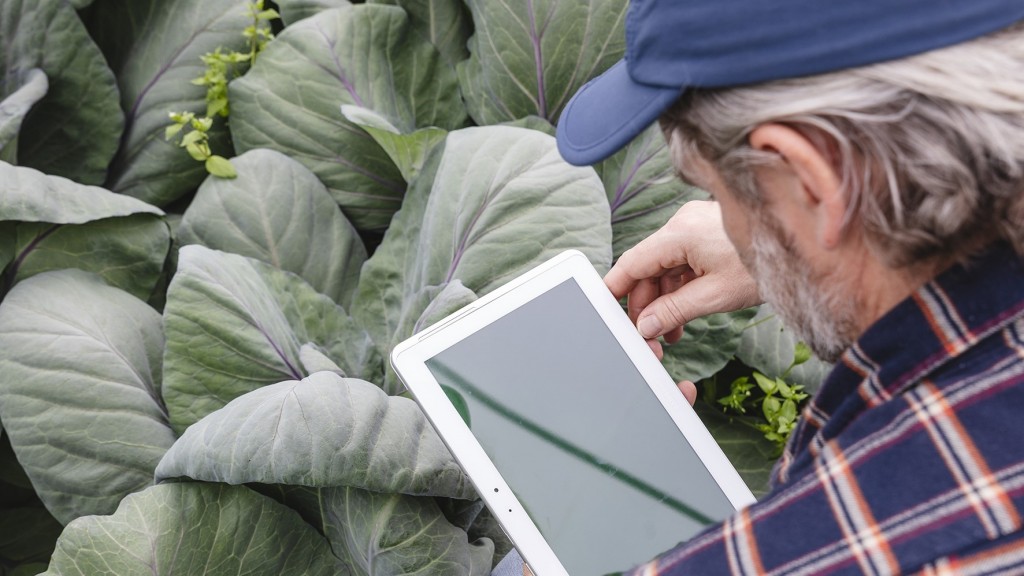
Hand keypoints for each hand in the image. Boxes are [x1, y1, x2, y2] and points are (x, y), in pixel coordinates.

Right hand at [605, 200, 760, 370]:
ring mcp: (694, 226)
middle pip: (647, 267)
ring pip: (664, 267)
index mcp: (680, 233)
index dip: (615, 287)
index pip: (632, 262)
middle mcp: (682, 224)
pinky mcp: (706, 233)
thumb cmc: (763, 264)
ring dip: (664, 299)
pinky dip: (679, 286)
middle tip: (648, 335)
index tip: (603, 308)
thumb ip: (673, 311)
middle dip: (645, 303)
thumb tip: (645, 326)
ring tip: (672, 332)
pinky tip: (684, 311)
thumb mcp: (714, 296)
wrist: (803, 246)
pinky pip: (681, 261)